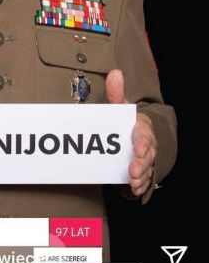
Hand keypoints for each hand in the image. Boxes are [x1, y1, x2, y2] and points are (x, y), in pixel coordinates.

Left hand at [105, 69, 156, 196]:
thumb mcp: (120, 105)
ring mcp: (145, 157)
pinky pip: (144, 178)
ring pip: (146, 167)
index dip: (141, 142)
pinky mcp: (142, 169)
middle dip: (140, 163)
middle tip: (132, 171)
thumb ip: (116, 91)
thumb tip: (115, 73)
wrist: (131, 132)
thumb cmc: (124, 118)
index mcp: (141, 126)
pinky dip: (140, 185)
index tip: (136, 148)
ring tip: (132, 182)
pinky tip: (134, 189)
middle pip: (147, 154)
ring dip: (140, 176)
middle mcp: (147, 143)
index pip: (144, 134)